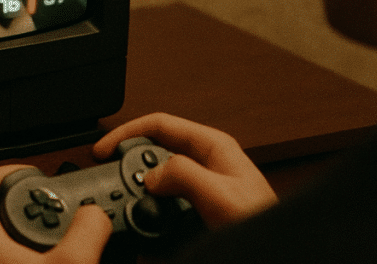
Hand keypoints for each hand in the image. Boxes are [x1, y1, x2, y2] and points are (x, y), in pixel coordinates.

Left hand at [0, 164, 112, 263]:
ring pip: (1, 238)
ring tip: (56, 238)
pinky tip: (51, 261)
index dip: (8, 169)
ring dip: (29, 234)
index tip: (34, 174)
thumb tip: (96, 215)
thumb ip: (87, 231)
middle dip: (27, 206)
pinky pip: (5, 259)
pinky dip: (28, 255)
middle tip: (53, 208)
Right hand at [93, 113, 277, 228]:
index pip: (161, 124)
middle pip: (156, 149)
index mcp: (213, 146)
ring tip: (125, 199)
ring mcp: (202, 186)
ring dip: (140, 188)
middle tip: (109, 174)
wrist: (272, 254)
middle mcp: (206, 162)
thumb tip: (152, 173)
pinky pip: (166, 203)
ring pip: (159, 178)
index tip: (104, 148)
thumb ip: (184, 175)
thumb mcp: (220, 194)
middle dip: (131, 161)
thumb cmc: (262, 223)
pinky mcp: (198, 209)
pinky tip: (145, 221)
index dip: (128, 131)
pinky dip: (151, 210)